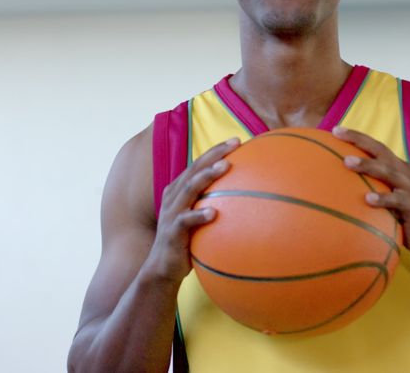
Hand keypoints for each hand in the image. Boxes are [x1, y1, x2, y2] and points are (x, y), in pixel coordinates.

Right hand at [146, 138, 239, 283]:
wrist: (163, 269)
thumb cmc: (187, 243)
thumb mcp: (199, 219)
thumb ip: (214, 205)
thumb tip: (247, 200)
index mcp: (180, 190)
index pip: (199, 164)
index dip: (216, 150)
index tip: (237, 140)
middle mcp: (174, 196)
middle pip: (195, 168)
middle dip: (215, 154)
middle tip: (235, 144)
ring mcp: (172, 213)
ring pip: (189, 188)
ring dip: (207, 176)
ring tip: (226, 167)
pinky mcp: (172, 232)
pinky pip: (185, 221)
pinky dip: (199, 215)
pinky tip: (214, 213)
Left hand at [332, 126, 409, 261]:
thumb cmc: (404, 220)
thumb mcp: (388, 201)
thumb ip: (371, 190)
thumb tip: (338, 191)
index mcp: (398, 169)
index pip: (376, 147)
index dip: (357, 137)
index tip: (335, 130)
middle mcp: (405, 173)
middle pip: (380, 151)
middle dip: (359, 140)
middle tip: (337, 134)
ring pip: (387, 171)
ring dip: (367, 165)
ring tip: (346, 162)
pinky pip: (397, 200)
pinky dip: (383, 198)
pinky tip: (367, 199)